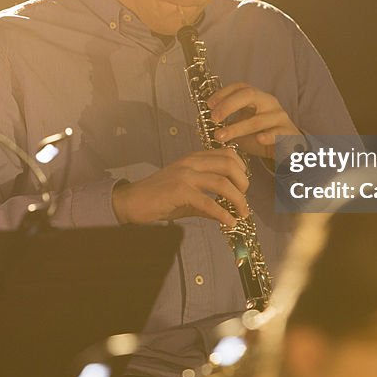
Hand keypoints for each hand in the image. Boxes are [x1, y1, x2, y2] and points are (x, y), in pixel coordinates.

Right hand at [111, 149, 248, 225]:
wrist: (132, 201)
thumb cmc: (158, 197)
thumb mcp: (186, 195)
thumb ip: (207, 201)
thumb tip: (227, 214)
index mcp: (194, 159)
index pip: (227, 154)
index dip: (241, 168)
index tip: (244, 185)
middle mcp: (191, 163)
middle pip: (228, 165)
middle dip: (243, 183)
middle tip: (244, 200)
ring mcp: (185, 175)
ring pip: (222, 183)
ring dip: (238, 200)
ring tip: (243, 213)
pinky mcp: (180, 191)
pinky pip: (208, 202)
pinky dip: (222, 214)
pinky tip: (229, 222)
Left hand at [206, 82, 302, 159]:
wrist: (290, 149)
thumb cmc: (263, 136)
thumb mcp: (244, 126)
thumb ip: (228, 123)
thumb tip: (203, 125)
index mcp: (258, 98)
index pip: (240, 87)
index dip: (223, 93)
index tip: (209, 105)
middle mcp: (269, 103)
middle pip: (249, 95)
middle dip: (228, 105)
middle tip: (214, 118)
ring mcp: (280, 117)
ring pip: (257, 120)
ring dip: (236, 128)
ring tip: (221, 137)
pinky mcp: (288, 134)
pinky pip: (277, 133)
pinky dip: (267, 136)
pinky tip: (258, 140)